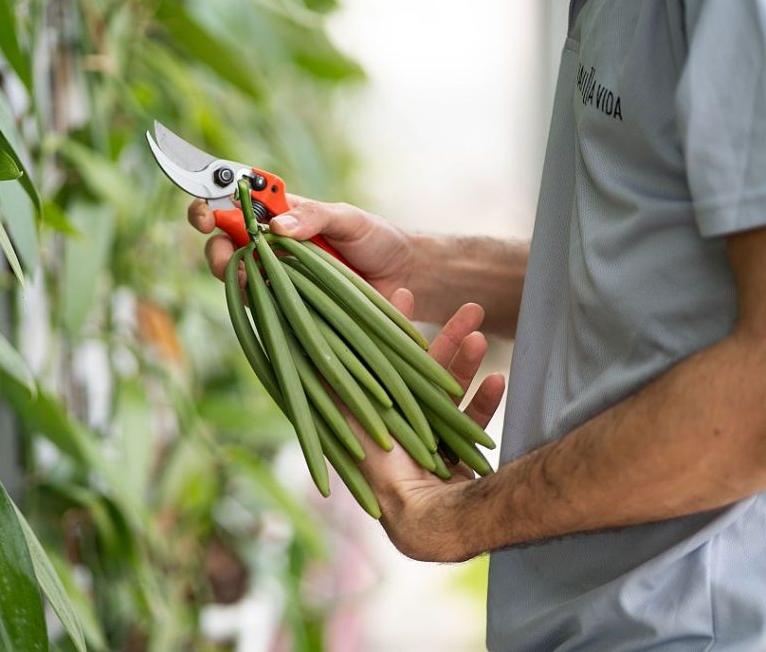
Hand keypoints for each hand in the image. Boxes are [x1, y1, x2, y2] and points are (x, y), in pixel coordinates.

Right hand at [188, 195, 417, 300]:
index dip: (212, 206)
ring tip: (243, 279)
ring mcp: (279, 279)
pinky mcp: (290, 309)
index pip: (234, 206)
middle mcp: (271, 247)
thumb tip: (276, 226)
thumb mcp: (347, 218)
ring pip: (238, 281)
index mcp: (279, 215)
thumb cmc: (376, 239)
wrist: (404, 276)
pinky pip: (265, 310)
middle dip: (216, 251)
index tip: (206, 214)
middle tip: (225, 256)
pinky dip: (261, 306)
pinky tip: (267, 302)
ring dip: (234, 279)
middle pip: (225, 247)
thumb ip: (313, 216)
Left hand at [358, 299, 504, 561]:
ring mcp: (427, 442)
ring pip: (450, 392)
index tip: (404, 291)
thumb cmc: (381, 467)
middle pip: (422, 372)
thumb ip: (335, 379)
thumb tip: (309, 339)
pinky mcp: (454, 458)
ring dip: (467, 363)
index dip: (393, 326)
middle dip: (446, 338)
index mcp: (370, 414)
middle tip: (469, 307)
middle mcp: (396, 426)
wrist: (424, 518)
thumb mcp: (350, 414)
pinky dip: (484, 401)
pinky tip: (499, 379)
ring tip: (481, 335)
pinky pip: (470, 423)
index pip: (381, 359)